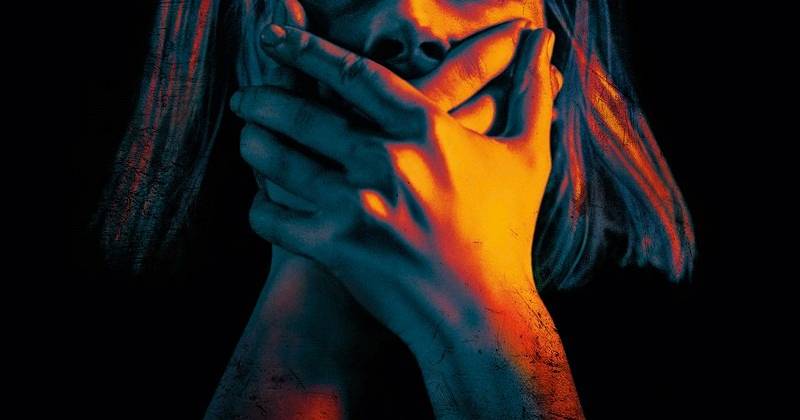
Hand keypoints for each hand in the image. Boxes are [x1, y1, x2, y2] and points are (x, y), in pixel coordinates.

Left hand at [234, 22, 560, 352]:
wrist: (481, 313)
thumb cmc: (504, 234)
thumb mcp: (526, 156)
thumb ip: (530, 93)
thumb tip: (545, 40)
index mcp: (425, 130)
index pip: (354, 74)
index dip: (307, 49)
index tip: (274, 35)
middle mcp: (386, 160)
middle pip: (301, 113)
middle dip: (261, 100)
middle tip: (245, 98)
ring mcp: (356, 204)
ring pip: (277, 160)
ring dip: (255, 147)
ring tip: (249, 142)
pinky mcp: (335, 247)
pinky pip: (272, 218)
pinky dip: (262, 209)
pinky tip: (265, 205)